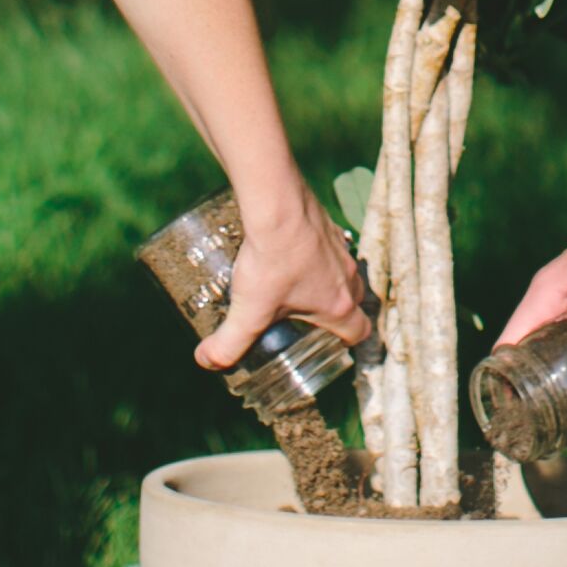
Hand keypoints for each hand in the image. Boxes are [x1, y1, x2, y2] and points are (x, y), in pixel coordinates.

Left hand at [199, 186, 369, 369]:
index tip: (327, 345)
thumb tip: (208, 361)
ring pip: (342, 272)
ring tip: (295, 286)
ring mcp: (339, 247)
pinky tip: (289, 253)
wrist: (276, 204)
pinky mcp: (325, 224)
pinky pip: (328, 246)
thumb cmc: (270, 259)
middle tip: (308, 319)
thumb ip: (228, 343)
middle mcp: (346, 276)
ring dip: (326, 281)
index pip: (358, 332)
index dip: (346, 343)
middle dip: (335, 313)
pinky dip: (314, 254)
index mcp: (337, 304)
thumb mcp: (248, 310)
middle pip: (353, 302)